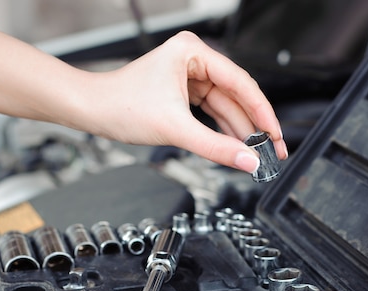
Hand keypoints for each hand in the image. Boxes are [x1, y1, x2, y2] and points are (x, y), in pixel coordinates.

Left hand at [65, 31, 286, 172]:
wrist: (91, 110)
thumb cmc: (120, 105)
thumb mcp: (175, 129)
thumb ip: (215, 147)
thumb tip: (247, 160)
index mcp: (192, 52)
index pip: (240, 83)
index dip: (262, 113)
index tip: (275, 135)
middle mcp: (193, 59)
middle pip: (235, 95)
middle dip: (253, 125)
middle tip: (271, 150)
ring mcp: (188, 75)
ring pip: (224, 105)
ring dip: (239, 130)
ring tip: (257, 153)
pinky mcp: (183, 91)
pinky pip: (211, 111)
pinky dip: (222, 129)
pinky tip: (235, 145)